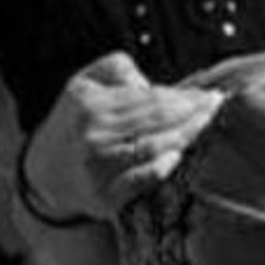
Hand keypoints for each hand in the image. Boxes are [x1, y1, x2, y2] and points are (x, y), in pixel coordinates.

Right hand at [22, 54, 223, 220]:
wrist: (45, 174)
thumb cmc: (76, 123)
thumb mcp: (83, 84)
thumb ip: (116, 68)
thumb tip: (149, 82)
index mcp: (90, 104)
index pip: (149, 98)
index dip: (183, 96)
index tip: (208, 94)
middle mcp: (93, 135)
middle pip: (155, 120)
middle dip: (192, 111)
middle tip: (218, 105)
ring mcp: (98, 168)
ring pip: (152, 146)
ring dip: (185, 135)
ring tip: (208, 125)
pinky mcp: (104, 196)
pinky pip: (139, 180)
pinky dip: (161, 167)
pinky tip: (178, 155)